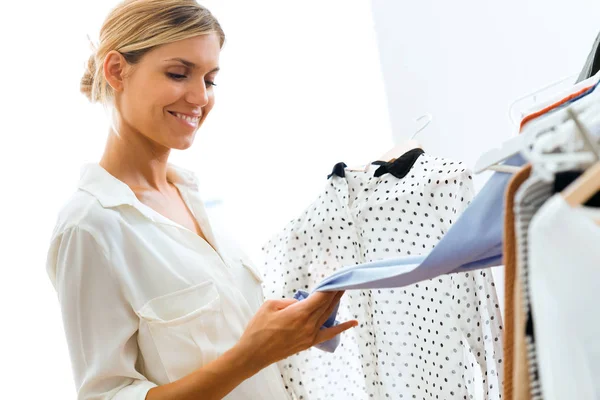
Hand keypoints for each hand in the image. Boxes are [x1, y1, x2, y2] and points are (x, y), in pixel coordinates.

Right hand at [236, 291, 357, 370]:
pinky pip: (330, 333)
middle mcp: (308, 324)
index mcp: (299, 313)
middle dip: (334, 291)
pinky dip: (342, 327)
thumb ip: (289, 301)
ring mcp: (310, 335)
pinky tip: (353, 322)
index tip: (335, 277)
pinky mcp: (309, 343)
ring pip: (328, 315)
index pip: (321, 296)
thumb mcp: (270, 305)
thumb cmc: (258, 329)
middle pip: (327, 304)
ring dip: (336, 302)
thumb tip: (300, 303)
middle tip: (341, 280)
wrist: (253, 354)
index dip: (329, 286)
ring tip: (342, 291)